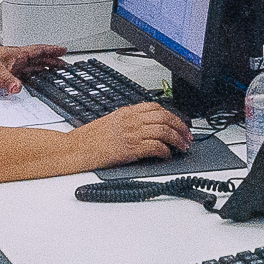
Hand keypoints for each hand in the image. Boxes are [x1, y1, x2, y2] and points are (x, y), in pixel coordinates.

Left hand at [0, 43, 67, 92]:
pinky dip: (27, 77)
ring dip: (40, 68)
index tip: (63, 50)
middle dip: (50, 61)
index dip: (51, 50)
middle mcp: (12, 58)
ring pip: (29, 66)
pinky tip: (29, 82)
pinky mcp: (0, 73)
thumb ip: (7, 81)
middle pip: (36, 58)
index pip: (38, 50)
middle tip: (63, 65)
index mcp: (14, 53)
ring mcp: (7, 65)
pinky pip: (19, 74)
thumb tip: (18, 88)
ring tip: (51, 72)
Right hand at [71, 102, 193, 167]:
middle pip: (164, 117)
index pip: (155, 107)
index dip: (172, 115)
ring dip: (177, 140)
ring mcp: (131, 133)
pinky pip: (156, 147)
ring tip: (182, 147)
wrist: (76, 149)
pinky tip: (167, 156)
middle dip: (180, 126)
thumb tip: (145, 127)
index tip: (178, 123)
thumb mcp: (109, 122)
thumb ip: (127, 121)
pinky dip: (165, 151)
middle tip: (187, 136)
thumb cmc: (88, 139)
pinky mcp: (130, 148)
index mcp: (126, 112)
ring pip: (164, 131)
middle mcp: (130, 120)